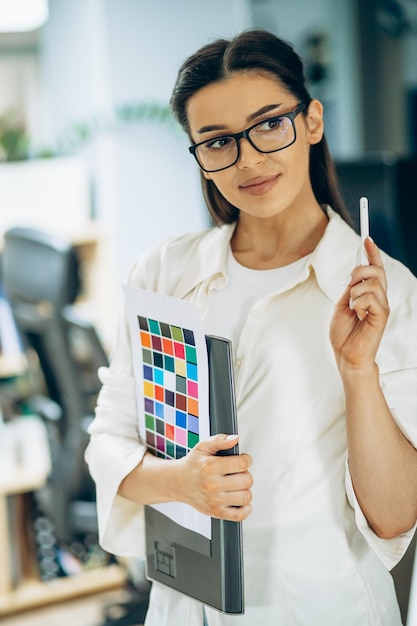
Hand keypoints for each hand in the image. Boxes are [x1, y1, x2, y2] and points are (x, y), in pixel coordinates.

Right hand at [177, 433, 252, 521]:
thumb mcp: (203, 447)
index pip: (241, 464)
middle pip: (246, 480)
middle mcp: (212, 485)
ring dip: (246, 490)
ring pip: (245, 497)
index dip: (246, 460)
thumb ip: (220, 440)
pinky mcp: (216, 512)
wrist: (178, 482)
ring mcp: (214, 500)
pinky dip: (245, 509)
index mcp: (209, 467)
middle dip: (246, 474)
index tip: (243, 460)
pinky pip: (239, 515)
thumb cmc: (192, 465)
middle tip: (238, 472)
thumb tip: (235, 439)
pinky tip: (240, 500)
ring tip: (238, 485)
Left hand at [329, 238, 389, 371]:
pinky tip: (358, 315)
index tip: (367, 238)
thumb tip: (353, 275)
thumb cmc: (344, 334)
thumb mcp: (342, 305)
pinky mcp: (382, 316)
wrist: (346, 355)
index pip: (375, 269)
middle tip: (347, 285)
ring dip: (354, 293)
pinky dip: (358, 304)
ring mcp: (382, 306)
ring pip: (370, 284)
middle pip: (376, 271)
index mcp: (369, 295)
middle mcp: (379, 298)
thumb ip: (350, 290)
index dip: (372, 253)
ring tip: (353, 308)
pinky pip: (370, 298)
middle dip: (359, 271)